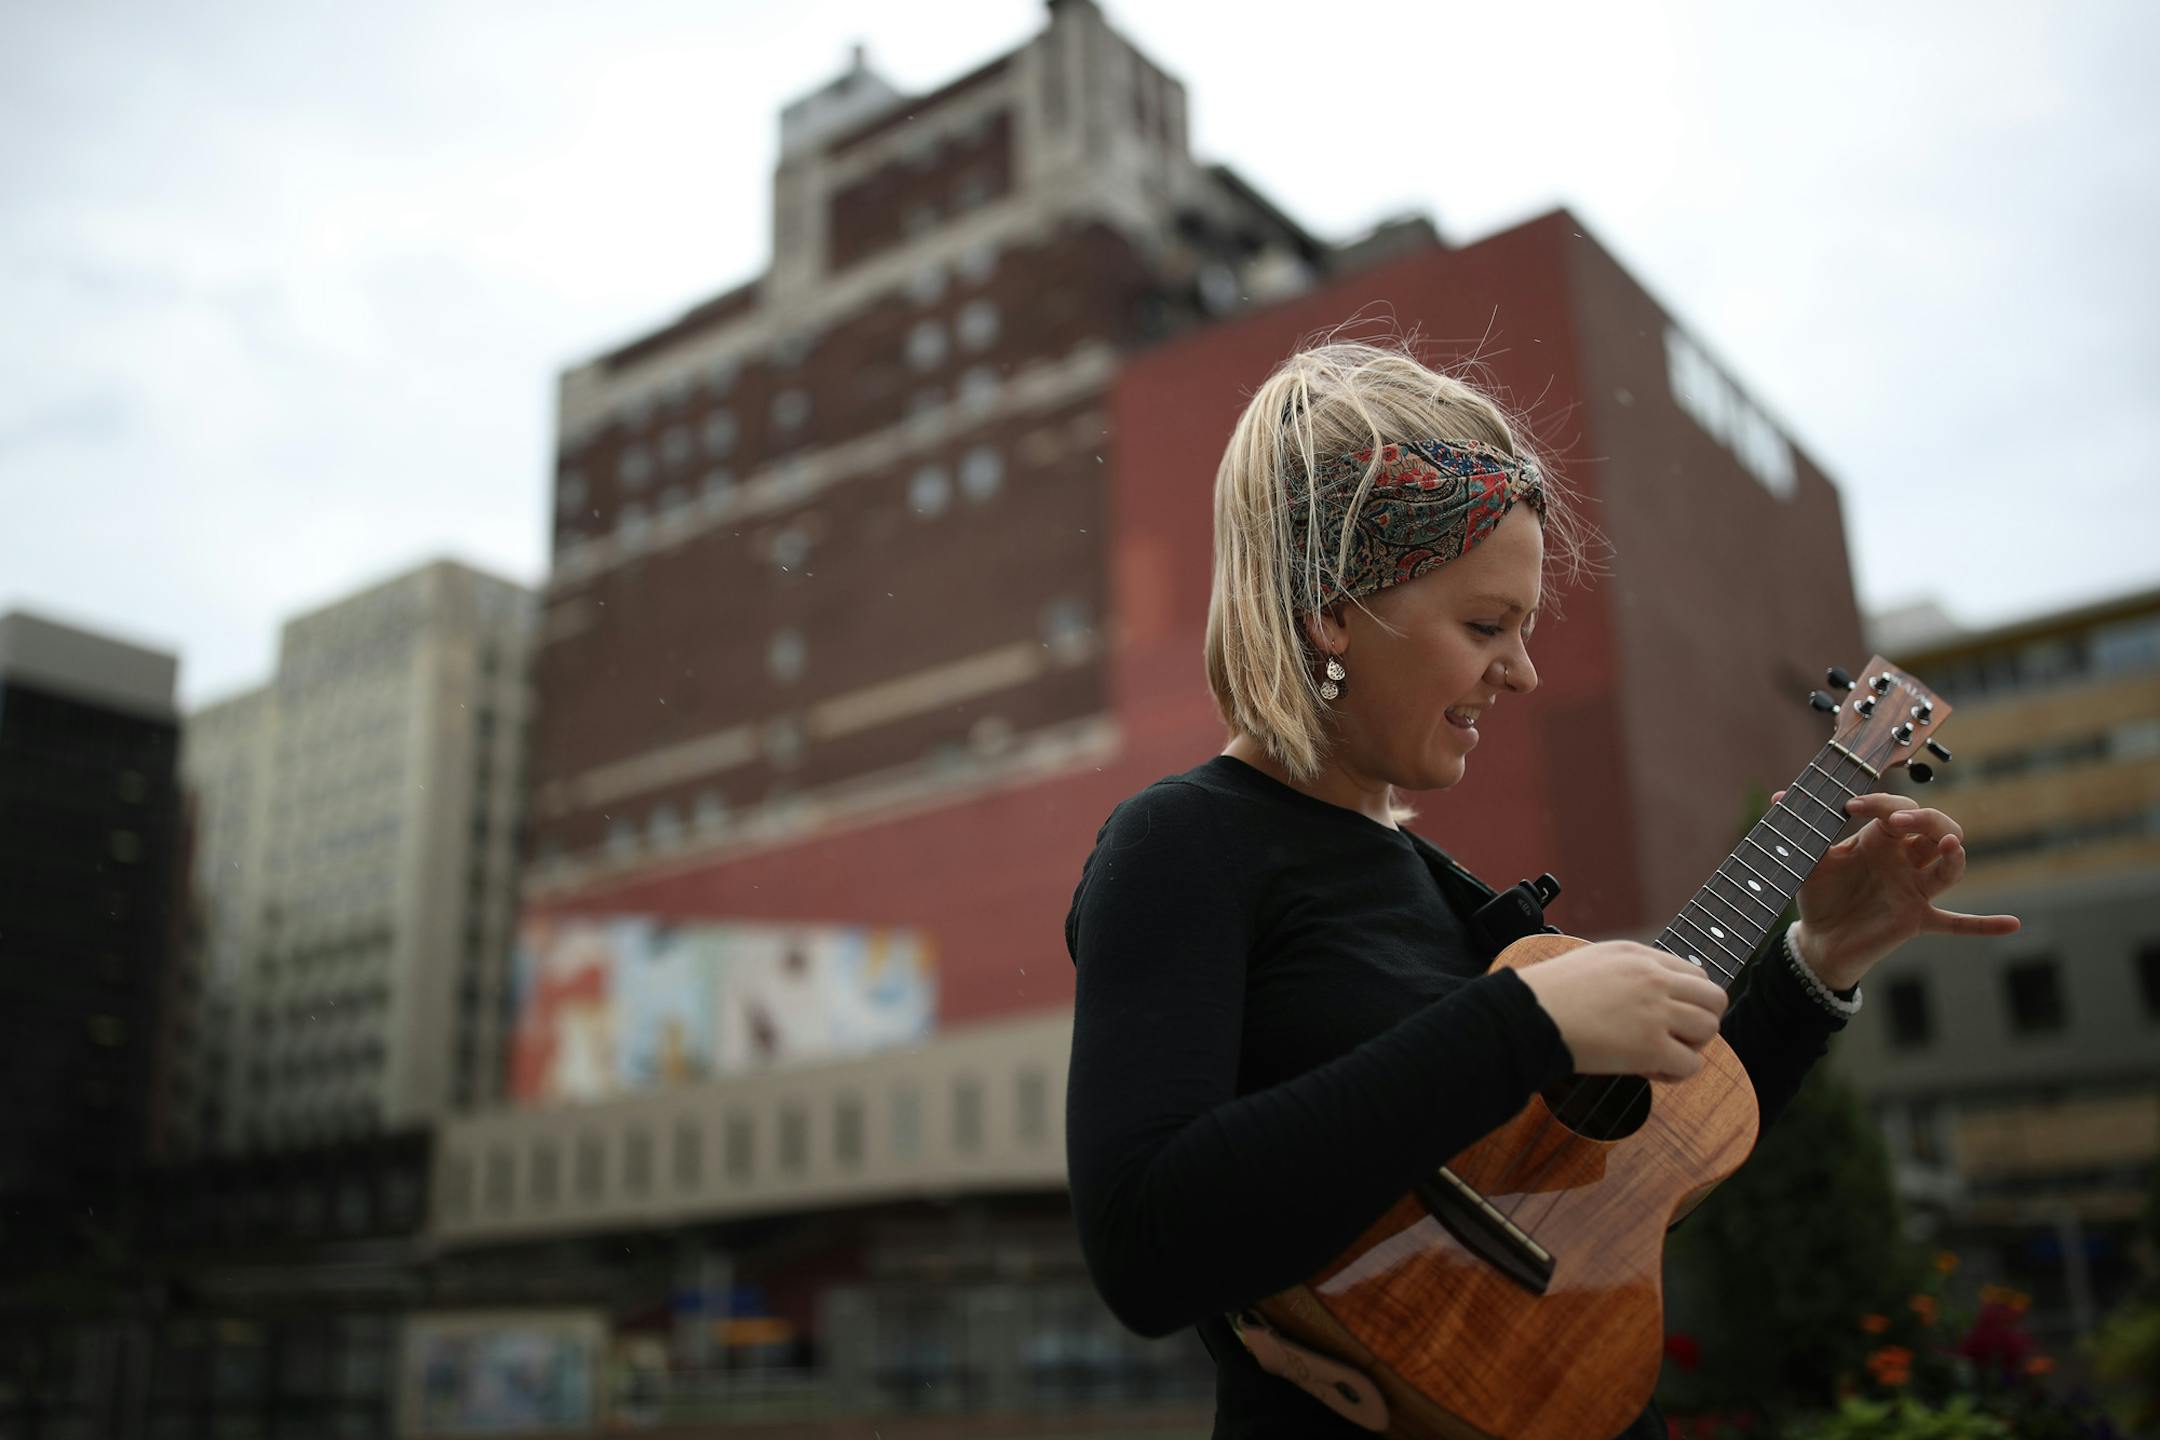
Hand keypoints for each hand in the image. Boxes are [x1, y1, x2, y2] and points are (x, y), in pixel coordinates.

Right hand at [1514, 941, 1729, 1082]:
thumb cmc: (1548, 994)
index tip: (1666, 1016)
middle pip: (1715, 998)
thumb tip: (1644, 996)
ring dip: (1690, 1047)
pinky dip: (1676, 1073)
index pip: (1696, 974)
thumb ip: (1626, 972)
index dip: (1688, 1000)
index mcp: (1638, 955)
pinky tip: (1650, 1071)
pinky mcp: (1650, 1046)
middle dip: (1701, 1021)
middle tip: (1674, 1037)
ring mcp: (1655, 1011)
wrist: (1529, 1015)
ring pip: (1709, 1029)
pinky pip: (1691, 1064)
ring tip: (1661, 1055)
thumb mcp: (1592, 961)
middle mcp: (1654, 978)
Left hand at [1771, 789, 2020, 989]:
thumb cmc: (1819, 895)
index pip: (1897, 809)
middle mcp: (1904, 860)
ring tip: (1949, 844)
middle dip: (1923, 819)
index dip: (1881, 803)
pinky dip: (1983, 925)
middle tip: (1895, 821)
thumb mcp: (1808, 862)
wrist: (1817, 941)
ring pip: (1951, 866)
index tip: (1850, 806)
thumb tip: (1779, 800)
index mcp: (1881, 840)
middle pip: (1936, 828)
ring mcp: (1915, 890)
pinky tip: (2013, 924)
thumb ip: (1801, 832)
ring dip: (1953, 855)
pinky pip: (1957, 923)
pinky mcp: (1917, 919)